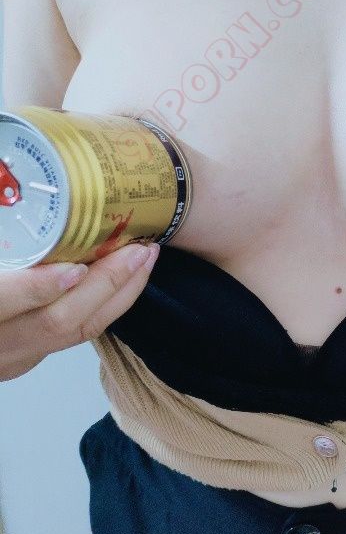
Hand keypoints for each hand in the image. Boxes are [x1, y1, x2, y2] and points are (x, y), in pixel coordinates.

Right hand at [0, 242, 158, 381]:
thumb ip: (1, 227)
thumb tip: (8, 174)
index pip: (3, 302)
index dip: (38, 288)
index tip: (74, 268)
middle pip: (58, 320)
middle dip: (106, 285)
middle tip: (137, 249)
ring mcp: (11, 357)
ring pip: (76, 332)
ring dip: (118, 294)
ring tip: (144, 257)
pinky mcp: (26, 359)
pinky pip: (77, 335)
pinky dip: (106, 305)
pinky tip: (126, 279)